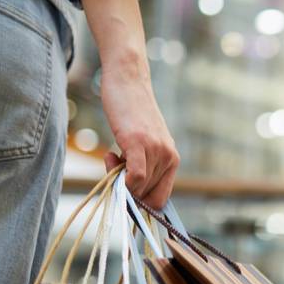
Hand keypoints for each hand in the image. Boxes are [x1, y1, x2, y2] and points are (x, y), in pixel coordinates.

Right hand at [81, 0, 178, 207]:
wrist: (129, 80)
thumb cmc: (131, 113)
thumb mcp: (143, 143)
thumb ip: (143, 165)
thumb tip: (129, 192)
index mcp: (173, 160)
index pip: (160, 200)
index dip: (140, 203)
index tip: (124, 189)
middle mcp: (169, 157)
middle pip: (145, 196)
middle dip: (125, 189)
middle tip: (113, 163)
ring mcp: (156, 150)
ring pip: (138, 188)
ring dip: (117, 178)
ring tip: (112, 153)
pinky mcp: (139, 142)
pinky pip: (135, 177)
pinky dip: (122, 180)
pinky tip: (111, 157)